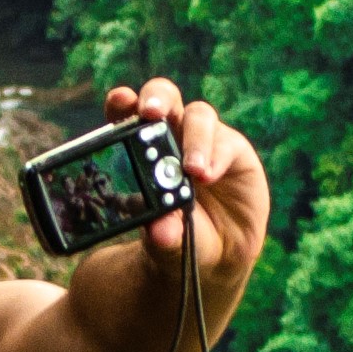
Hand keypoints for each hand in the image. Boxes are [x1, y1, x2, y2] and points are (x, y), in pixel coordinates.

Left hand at [107, 73, 266, 280]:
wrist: (218, 253)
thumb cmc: (180, 237)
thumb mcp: (167, 242)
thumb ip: (163, 234)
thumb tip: (160, 231)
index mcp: (142, 147)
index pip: (128, 114)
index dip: (122, 103)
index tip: (119, 99)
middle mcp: (173, 135)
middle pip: (164, 98)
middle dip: (157, 99)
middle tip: (151, 113)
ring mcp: (204, 140)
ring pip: (198, 115)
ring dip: (194, 139)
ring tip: (192, 170)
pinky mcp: (233, 150)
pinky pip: (226, 143)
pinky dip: (216, 156)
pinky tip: (209, 176)